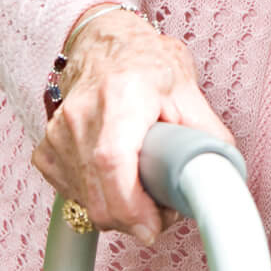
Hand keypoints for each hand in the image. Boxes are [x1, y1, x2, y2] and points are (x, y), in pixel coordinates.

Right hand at [30, 9, 235, 245]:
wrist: (106, 46)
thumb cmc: (148, 63)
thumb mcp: (189, 92)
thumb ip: (207, 135)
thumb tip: (224, 175)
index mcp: (121, 95)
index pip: (112, 161)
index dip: (132, 206)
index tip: (155, 225)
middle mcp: (80, 116)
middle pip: (97, 195)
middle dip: (135, 218)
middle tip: (163, 209)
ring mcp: (57, 135)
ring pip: (85, 203)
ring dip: (118, 211)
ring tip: (144, 187)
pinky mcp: (46, 152)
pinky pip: (72, 196)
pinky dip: (97, 200)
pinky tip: (118, 180)